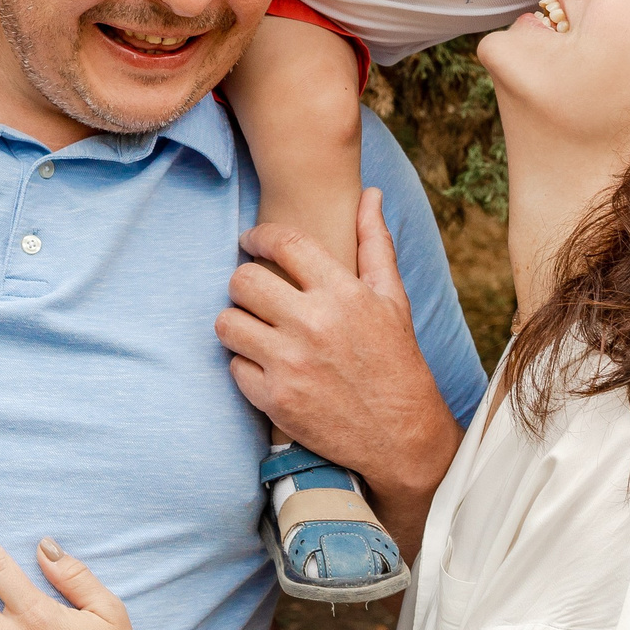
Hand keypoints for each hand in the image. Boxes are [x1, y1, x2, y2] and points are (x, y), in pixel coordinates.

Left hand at [216, 190, 461, 512]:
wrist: (401, 435)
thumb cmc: (396, 360)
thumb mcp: (392, 299)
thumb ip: (375, 243)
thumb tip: (369, 195)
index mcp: (343, 293)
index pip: (282, 243)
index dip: (259, 236)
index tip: (252, 242)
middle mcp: (314, 324)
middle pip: (243, 280)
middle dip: (244, 282)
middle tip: (254, 291)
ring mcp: (290, 363)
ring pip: (227, 322)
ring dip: (237, 322)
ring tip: (256, 328)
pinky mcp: (274, 399)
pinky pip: (233, 365)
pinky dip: (244, 364)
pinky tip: (266, 365)